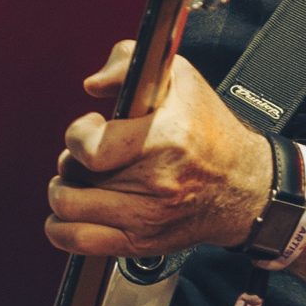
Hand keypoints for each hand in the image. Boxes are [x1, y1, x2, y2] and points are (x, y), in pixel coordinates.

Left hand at [45, 40, 271, 257]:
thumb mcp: (179, 78)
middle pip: (75, 177)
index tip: (90, 128)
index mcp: (165, 140)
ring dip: (64, 192)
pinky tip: (71, 213)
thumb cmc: (211, 131)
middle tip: (88, 155)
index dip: (78, 135)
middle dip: (71, 161)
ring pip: (70, 210)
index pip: (91, 149)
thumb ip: (127, 62)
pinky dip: (61, 229)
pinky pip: (81, 242)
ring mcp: (147, 217)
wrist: (244, 186)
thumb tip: (93, 85)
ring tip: (80, 181)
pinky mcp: (141, 242)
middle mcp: (156, 183)